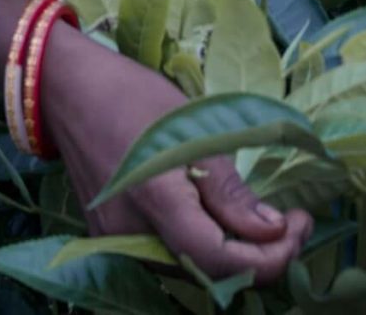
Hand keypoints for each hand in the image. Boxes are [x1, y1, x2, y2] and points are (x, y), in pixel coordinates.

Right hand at [38, 28, 310, 282]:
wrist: (65, 90)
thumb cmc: (132, 96)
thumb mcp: (194, 129)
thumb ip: (230, 190)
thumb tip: (272, 230)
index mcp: (155, 201)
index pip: (220, 260)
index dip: (270, 257)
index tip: (301, 224)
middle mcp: (131, 235)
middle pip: (209, 274)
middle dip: (262, 257)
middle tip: (295, 221)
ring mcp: (117, 241)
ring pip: (191, 270)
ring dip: (236, 256)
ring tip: (267, 222)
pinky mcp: (112, 238)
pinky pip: (169, 257)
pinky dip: (205, 248)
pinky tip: (226, 223)